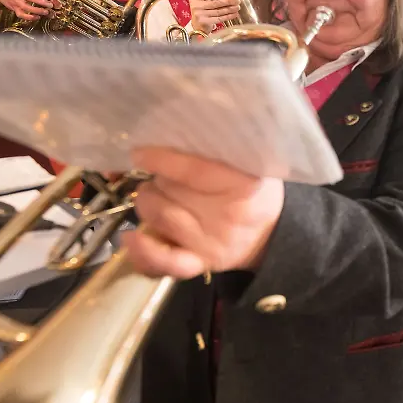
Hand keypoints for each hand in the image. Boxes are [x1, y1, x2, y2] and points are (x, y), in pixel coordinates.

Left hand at [121, 147, 283, 278]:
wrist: (270, 235)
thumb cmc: (252, 191)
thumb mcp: (248, 164)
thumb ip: (216, 151)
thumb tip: (168, 137)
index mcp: (244, 185)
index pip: (194, 171)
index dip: (162, 160)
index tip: (141, 153)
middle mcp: (228, 216)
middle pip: (171, 192)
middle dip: (159, 179)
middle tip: (165, 175)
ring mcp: (212, 244)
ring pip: (160, 217)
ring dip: (149, 201)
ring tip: (157, 195)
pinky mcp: (199, 264)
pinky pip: (164, 262)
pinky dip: (142, 251)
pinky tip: (131, 237)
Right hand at [189, 0, 241, 33]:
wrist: (198, 26)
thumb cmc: (203, 12)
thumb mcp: (203, 1)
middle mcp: (196, 5)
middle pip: (214, 2)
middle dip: (228, 1)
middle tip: (237, 0)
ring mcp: (200, 14)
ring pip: (219, 11)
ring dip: (230, 9)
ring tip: (237, 7)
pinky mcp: (205, 22)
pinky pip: (219, 18)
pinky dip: (228, 16)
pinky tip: (234, 14)